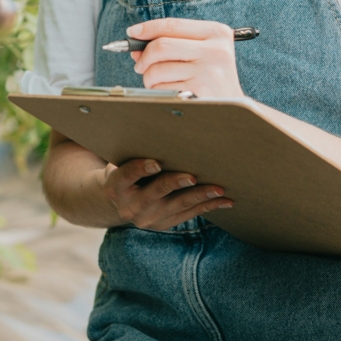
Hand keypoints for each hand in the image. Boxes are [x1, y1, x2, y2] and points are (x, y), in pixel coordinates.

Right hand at [101, 158, 232, 230]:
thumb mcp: (123, 159)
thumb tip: (168, 116)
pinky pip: (190, 214)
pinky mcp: (164, 224)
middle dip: (175, 183)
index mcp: (115, 187)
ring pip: (178, 205)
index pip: (127, 175)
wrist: (122, 199)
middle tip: (193, 176)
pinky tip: (225, 200)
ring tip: (218, 188)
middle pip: (156, 192)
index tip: (156, 162)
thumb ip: (137, 147)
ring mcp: (148, 218)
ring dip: (200, 196)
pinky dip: (208, 206)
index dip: (141, 168)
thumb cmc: (127, 167)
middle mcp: (130, 206)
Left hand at [128, 18, 244, 98]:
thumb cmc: (212, 80)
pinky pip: (162, 87)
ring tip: (158, 83)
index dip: (147, 28)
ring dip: (149, 78)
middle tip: (140, 66)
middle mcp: (216, 48)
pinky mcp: (200, 88)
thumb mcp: (201, 54)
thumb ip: (172, 44)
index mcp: (217, 33)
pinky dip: (158, 91)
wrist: (234, 111)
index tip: (132, 32)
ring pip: (158, 68)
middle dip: (144, 57)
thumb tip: (136, 43)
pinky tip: (169, 93)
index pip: (172, 25)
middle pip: (161, 45)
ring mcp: (209, 69)